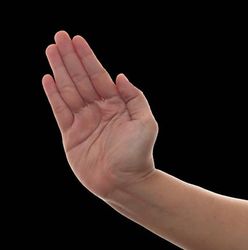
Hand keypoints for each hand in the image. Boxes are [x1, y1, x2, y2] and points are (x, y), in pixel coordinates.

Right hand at [42, 31, 157, 197]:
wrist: (125, 182)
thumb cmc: (138, 154)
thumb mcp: (146, 122)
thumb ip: (135, 98)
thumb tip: (120, 76)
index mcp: (116, 105)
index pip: (99, 76)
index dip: (87, 58)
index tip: (77, 40)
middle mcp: (98, 110)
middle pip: (81, 79)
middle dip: (70, 58)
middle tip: (59, 37)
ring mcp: (84, 121)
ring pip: (68, 90)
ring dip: (59, 70)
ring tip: (51, 51)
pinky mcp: (71, 135)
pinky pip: (60, 111)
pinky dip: (53, 95)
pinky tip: (48, 79)